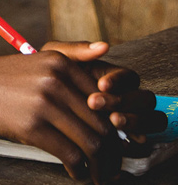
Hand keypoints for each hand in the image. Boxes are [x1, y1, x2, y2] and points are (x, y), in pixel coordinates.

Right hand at [0, 49, 124, 184]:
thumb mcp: (34, 61)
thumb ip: (71, 58)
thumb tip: (106, 48)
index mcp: (59, 62)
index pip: (105, 100)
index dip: (115, 127)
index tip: (114, 143)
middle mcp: (55, 79)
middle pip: (102, 123)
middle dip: (112, 151)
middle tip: (112, 166)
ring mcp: (43, 103)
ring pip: (91, 142)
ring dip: (101, 165)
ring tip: (99, 175)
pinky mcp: (32, 126)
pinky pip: (71, 154)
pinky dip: (80, 169)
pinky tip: (78, 174)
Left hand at [42, 41, 167, 140]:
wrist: (35, 101)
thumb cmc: (48, 79)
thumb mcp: (56, 61)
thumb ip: (77, 50)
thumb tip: (104, 46)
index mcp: (114, 77)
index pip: (129, 77)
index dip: (119, 81)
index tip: (101, 85)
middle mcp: (127, 96)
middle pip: (143, 99)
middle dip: (124, 101)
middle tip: (97, 104)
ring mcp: (131, 117)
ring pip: (150, 118)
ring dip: (134, 119)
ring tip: (111, 120)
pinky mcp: (128, 136)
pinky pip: (144, 138)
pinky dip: (135, 137)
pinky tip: (119, 138)